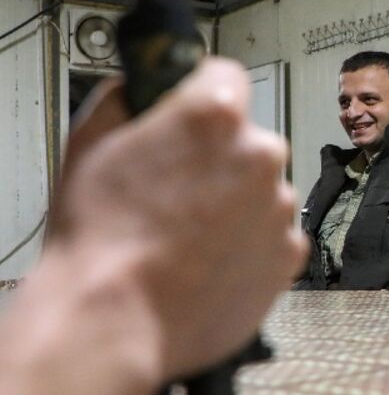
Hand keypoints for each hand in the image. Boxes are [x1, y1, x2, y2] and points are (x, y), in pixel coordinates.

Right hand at [49, 57, 307, 379]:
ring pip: (261, 191)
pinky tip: (207, 261)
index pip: (224, 75)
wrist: (116, 319)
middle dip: (218, 158)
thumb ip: (128, 98)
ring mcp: (280, 207)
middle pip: (247, 140)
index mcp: (214, 116)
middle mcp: (261, 155)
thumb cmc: (99, 238)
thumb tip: (143, 85)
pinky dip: (249, 245)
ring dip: (234, 204)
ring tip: (185, 236)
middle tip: (175, 191)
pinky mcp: (291, 254)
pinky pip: (273, 235)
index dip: (198, 93)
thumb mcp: (90, 141)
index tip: (187, 112)